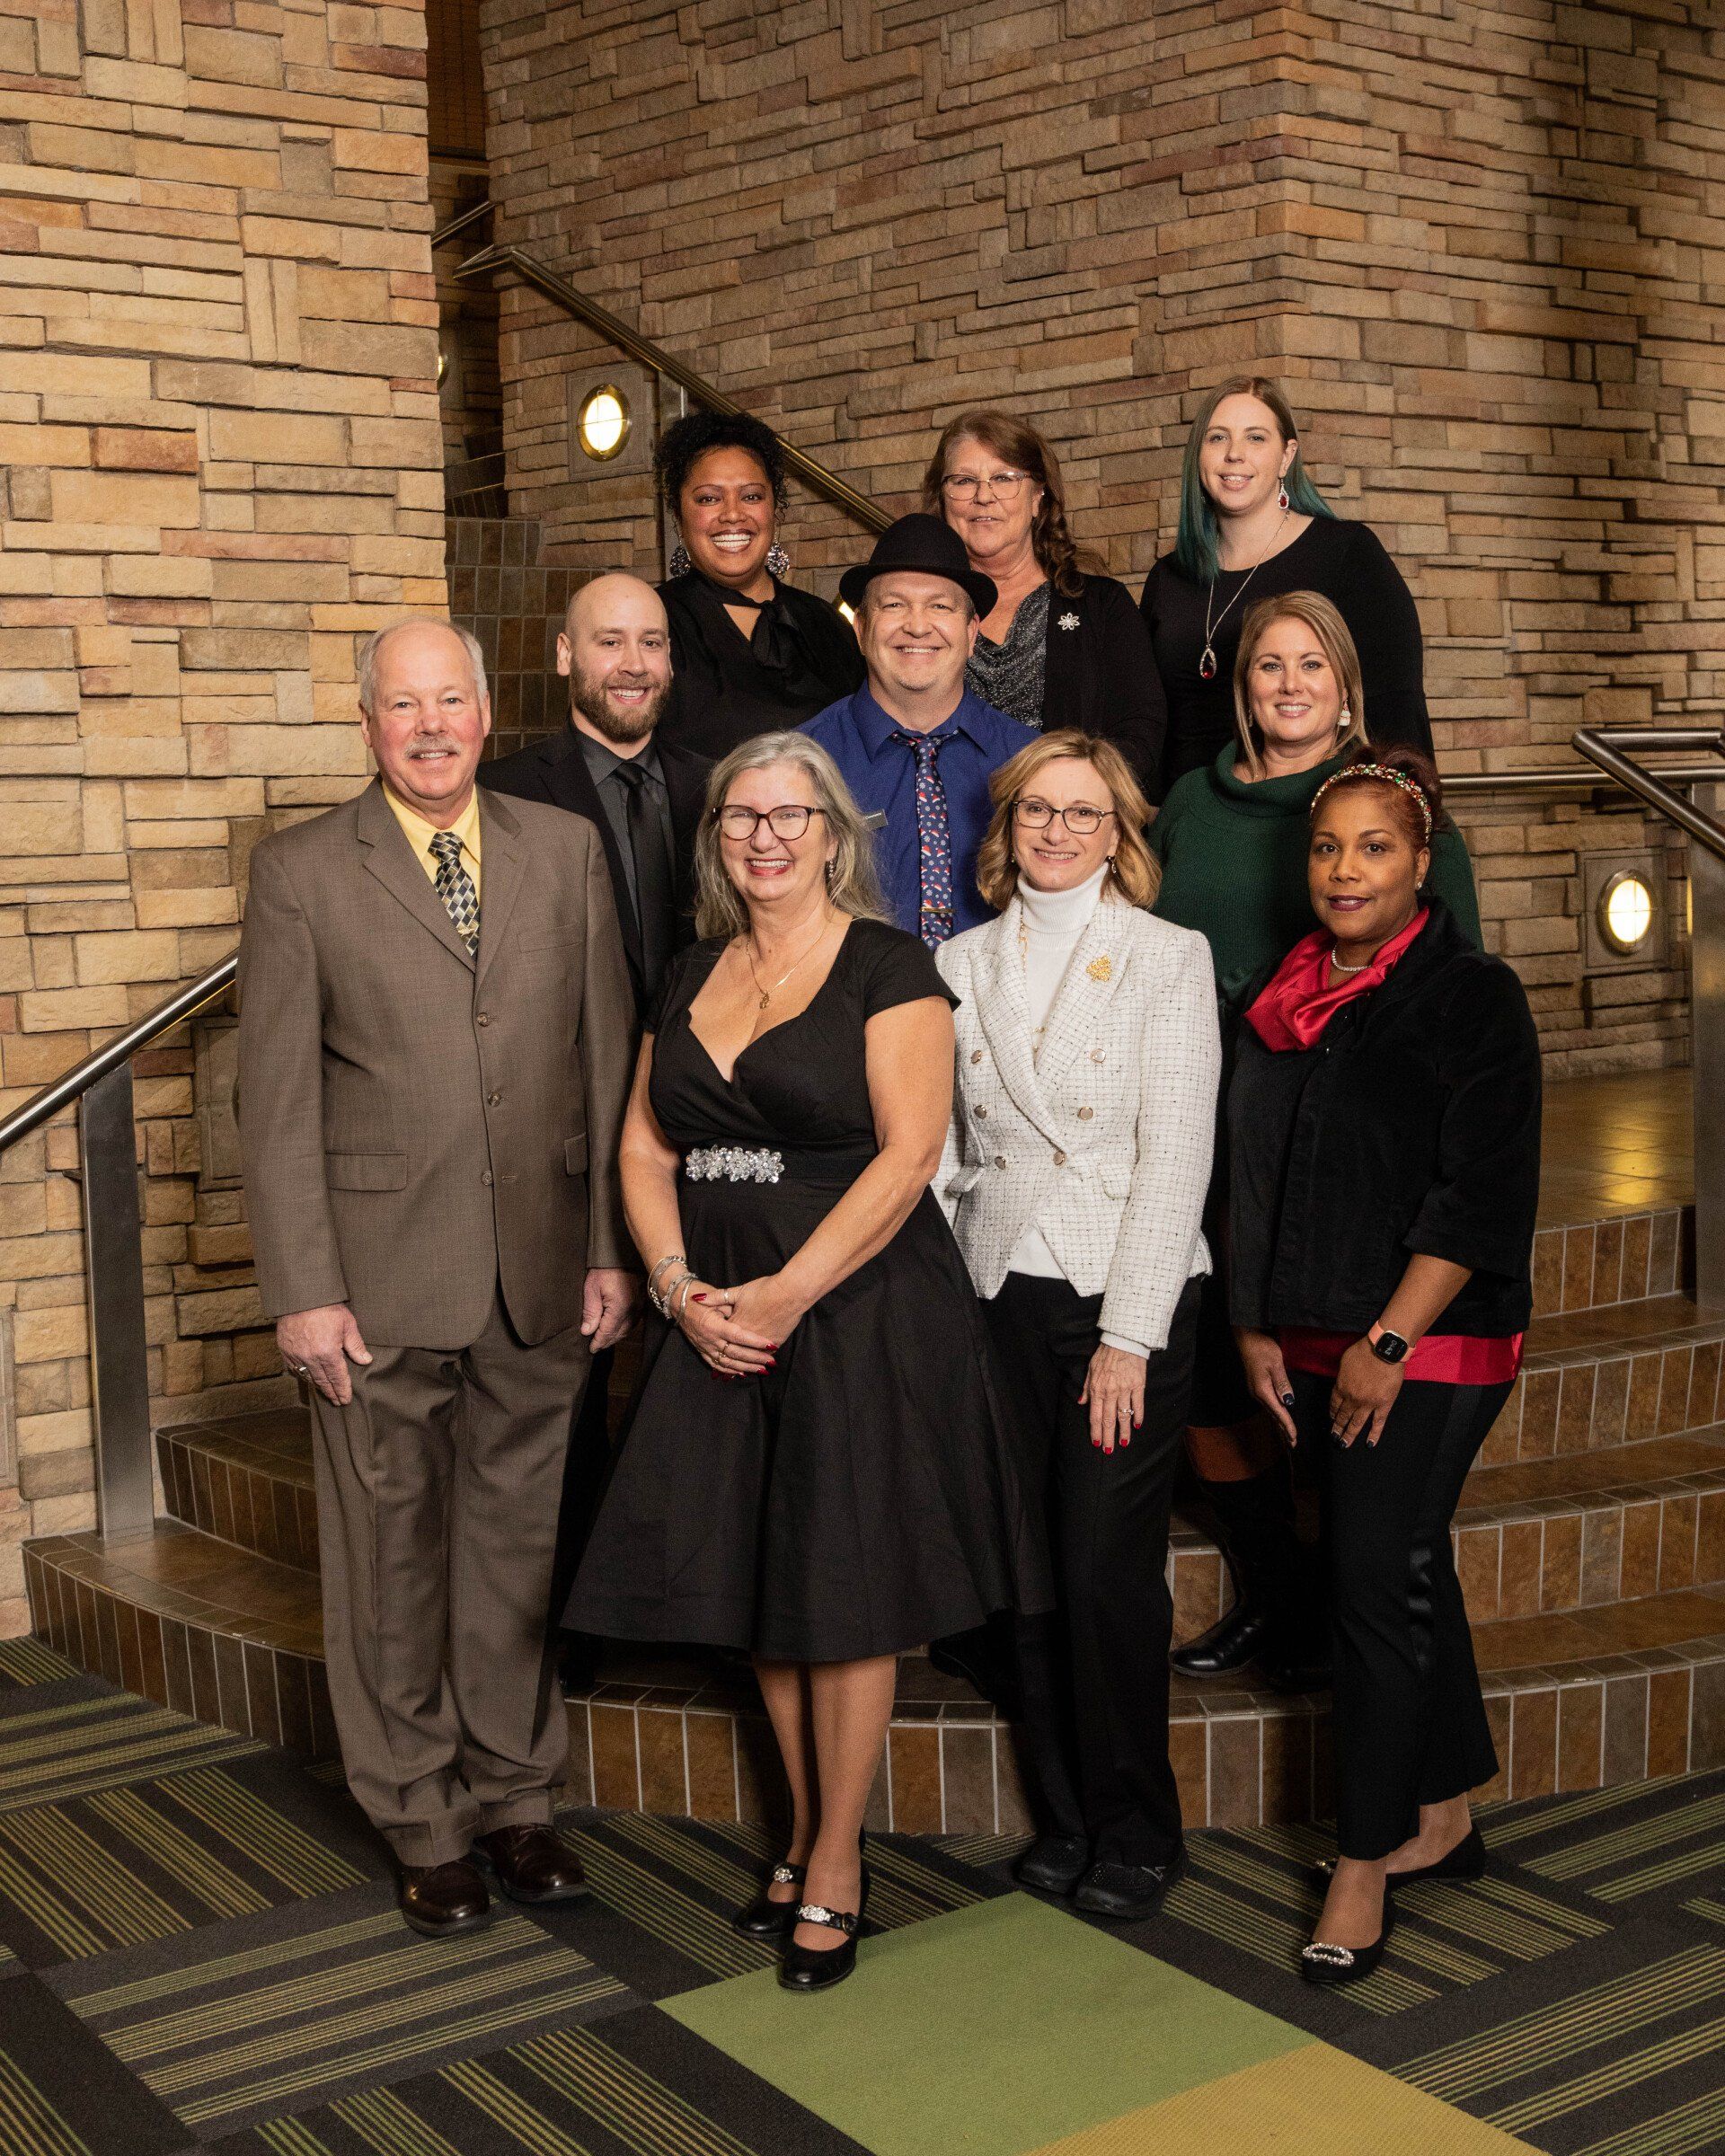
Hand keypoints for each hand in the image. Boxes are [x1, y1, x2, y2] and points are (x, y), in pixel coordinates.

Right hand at [277, 1304, 371, 1406]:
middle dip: (331, 1393)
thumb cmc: (327, 1308)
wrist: (300, 1297)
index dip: (342, 1390)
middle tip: (337, 1402)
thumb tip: (366, 1360)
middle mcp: (310, 1358)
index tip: (346, 1399)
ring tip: (326, 1393)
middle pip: (323, 1381)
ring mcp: (296, 1355)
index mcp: (328, 1353)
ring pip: (308, 1377)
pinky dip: (303, 1376)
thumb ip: (356, 1345)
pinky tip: (308, 1378)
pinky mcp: (285, 1350)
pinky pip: (294, 1369)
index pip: (337, 1378)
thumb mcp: (348, 1324)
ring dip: (318, 1387)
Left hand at [581, 1267, 639, 1353]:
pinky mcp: (643, 1302)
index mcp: (619, 1307)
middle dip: (607, 1341)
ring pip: (628, 1329)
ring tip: (604, 1339)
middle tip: (596, 1345)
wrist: (621, 1253)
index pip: (608, 1332)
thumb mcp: (592, 1288)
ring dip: (616, 1336)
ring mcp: (640, 1306)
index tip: (591, 1349)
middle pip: (619, 1333)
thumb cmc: (604, 1269)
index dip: (599, 1342)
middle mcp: (633, 1310)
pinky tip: (617, 1328)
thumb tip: (587, 1331)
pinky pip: (634, 1321)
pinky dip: (624, 1328)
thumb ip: (590, 1311)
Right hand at [674, 1276, 778, 1376]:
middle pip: (735, 1353)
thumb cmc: (699, 1293)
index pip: (738, 1336)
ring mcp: (704, 1347)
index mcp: (713, 1325)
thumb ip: (732, 1309)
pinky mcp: (701, 1350)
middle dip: (755, 1359)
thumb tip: (751, 1321)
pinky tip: (742, 1373)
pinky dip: (729, 1370)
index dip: (755, 1342)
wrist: (677, 1299)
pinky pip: (716, 1364)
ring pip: (727, 1363)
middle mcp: (708, 1339)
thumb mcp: (717, 1297)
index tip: (771, 1345)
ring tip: (762, 1369)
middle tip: (771, 1361)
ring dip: (745, 1367)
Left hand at [1079, 1343, 1145, 1453]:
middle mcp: (1111, 1392)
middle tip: (1109, 1451)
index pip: (1095, 1416)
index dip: (1096, 1431)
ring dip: (1124, 1431)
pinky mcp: (1139, 1385)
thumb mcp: (1090, 1369)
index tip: (1097, 1443)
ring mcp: (1125, 1390)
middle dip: (1108, 1437)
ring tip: (1124, 1443)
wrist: (1123, 1340)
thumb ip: (1087, 1388)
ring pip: (1124, 1416)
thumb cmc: (1105, 1354)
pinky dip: (1138, 1416)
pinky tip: (1137, 1426)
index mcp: (1097, 1389)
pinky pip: (1138, 1405)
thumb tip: (1081, 1402)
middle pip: (1109, 1420)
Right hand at [1235, 1327, 1298, 1443]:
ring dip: (1279, 1423)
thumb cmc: (1261, 1348)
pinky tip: (1278, 1416)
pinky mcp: (1257, 1386)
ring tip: (1287, 1435)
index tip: (1294, 1438)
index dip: (1287, 1425)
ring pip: (1270, 1411)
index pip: (1279, 1412)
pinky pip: (1268, 1404)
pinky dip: (1275, 1414)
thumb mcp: (1275, 1364)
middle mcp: (1258, 1393)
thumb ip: (1282, 1384)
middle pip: (1273, 1416)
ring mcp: (1256, 1390)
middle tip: (1292, 1445)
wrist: (1246, 1339)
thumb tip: (1288, 1402)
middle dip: (1283, 1430)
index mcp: (1263, 1390)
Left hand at [1330, 1339, 1404, 1446]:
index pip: (1334, 1404)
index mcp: (1341, 1387)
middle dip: (1337, 1428)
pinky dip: (1374, 1434)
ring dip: (1349, 1435)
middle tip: (1334, 1438)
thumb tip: (1342, 1383)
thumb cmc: (1364, 1351)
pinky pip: (1378, 1423)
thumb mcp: (1344, 1362)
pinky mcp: (1384, 1405)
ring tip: (1344, 1445)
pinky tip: (1369, 1444)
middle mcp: (1352, 1399)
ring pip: (1356, 1423)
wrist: (1383, 1351)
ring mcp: (1368, 1404)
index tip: (1331, 1418)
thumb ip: (1342, 1377)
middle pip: (1343, 1416)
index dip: (1332, 1412)